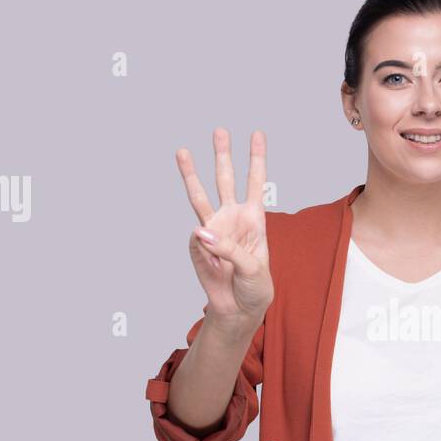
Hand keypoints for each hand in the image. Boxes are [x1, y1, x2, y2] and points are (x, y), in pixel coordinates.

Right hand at [176, 129, 273, 332]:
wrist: (238, 310)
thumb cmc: (254, 288)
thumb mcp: (253, 269)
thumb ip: (229, 249)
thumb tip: (199, 231)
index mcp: (253, 219)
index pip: (255, 183)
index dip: (257, 159)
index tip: (257, 134)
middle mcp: (232, 218)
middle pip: (225, 180)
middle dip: (223, 155)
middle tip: (220, 131)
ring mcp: (213, 230)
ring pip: (199, 196)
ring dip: (191, 174)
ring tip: (182, 150)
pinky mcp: (197, 245)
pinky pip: (197, 240)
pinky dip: (205, 248)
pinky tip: (215, 263)